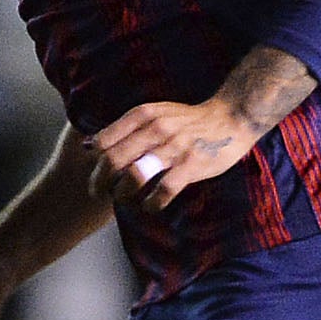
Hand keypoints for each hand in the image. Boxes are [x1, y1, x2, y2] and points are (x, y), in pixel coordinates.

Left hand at [90, 98, 260, 211]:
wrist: (231, 117)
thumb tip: (89, 145)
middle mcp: (156, 128)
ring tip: (123, 198)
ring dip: (123, 193)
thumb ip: (125, 128)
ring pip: (134, 176)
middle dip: (100, 181)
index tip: (94, 173)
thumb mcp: (154, 113)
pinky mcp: (192, 164)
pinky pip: (163, 190)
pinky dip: (152, 203)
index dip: (94, 162)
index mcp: (143, 115)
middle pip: (113, 160)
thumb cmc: (187, 120)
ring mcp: (175, 147)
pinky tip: (150, 206)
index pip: (104, 141)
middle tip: (98, 192)